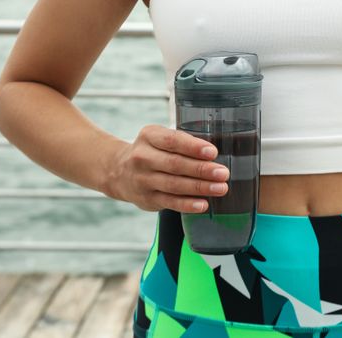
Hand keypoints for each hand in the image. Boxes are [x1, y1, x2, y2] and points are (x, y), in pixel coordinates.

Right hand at [104, 124, 229, 212]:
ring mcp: (143, 180)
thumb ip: (183, 142)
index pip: (172, 140)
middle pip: (175, 164)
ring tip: (220, 188)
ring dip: (199, 187)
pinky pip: (170, 202)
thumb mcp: (160, 137)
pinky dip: (188, 204)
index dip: (193, 147)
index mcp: (149, 136)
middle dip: (201, 169)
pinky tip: (203, 204)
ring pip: (174, 185)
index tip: (212, 152)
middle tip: (223, 173)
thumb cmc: (152, 151)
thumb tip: (214, 153)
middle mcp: (142, 158)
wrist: (118, 171)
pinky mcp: (147, 199)